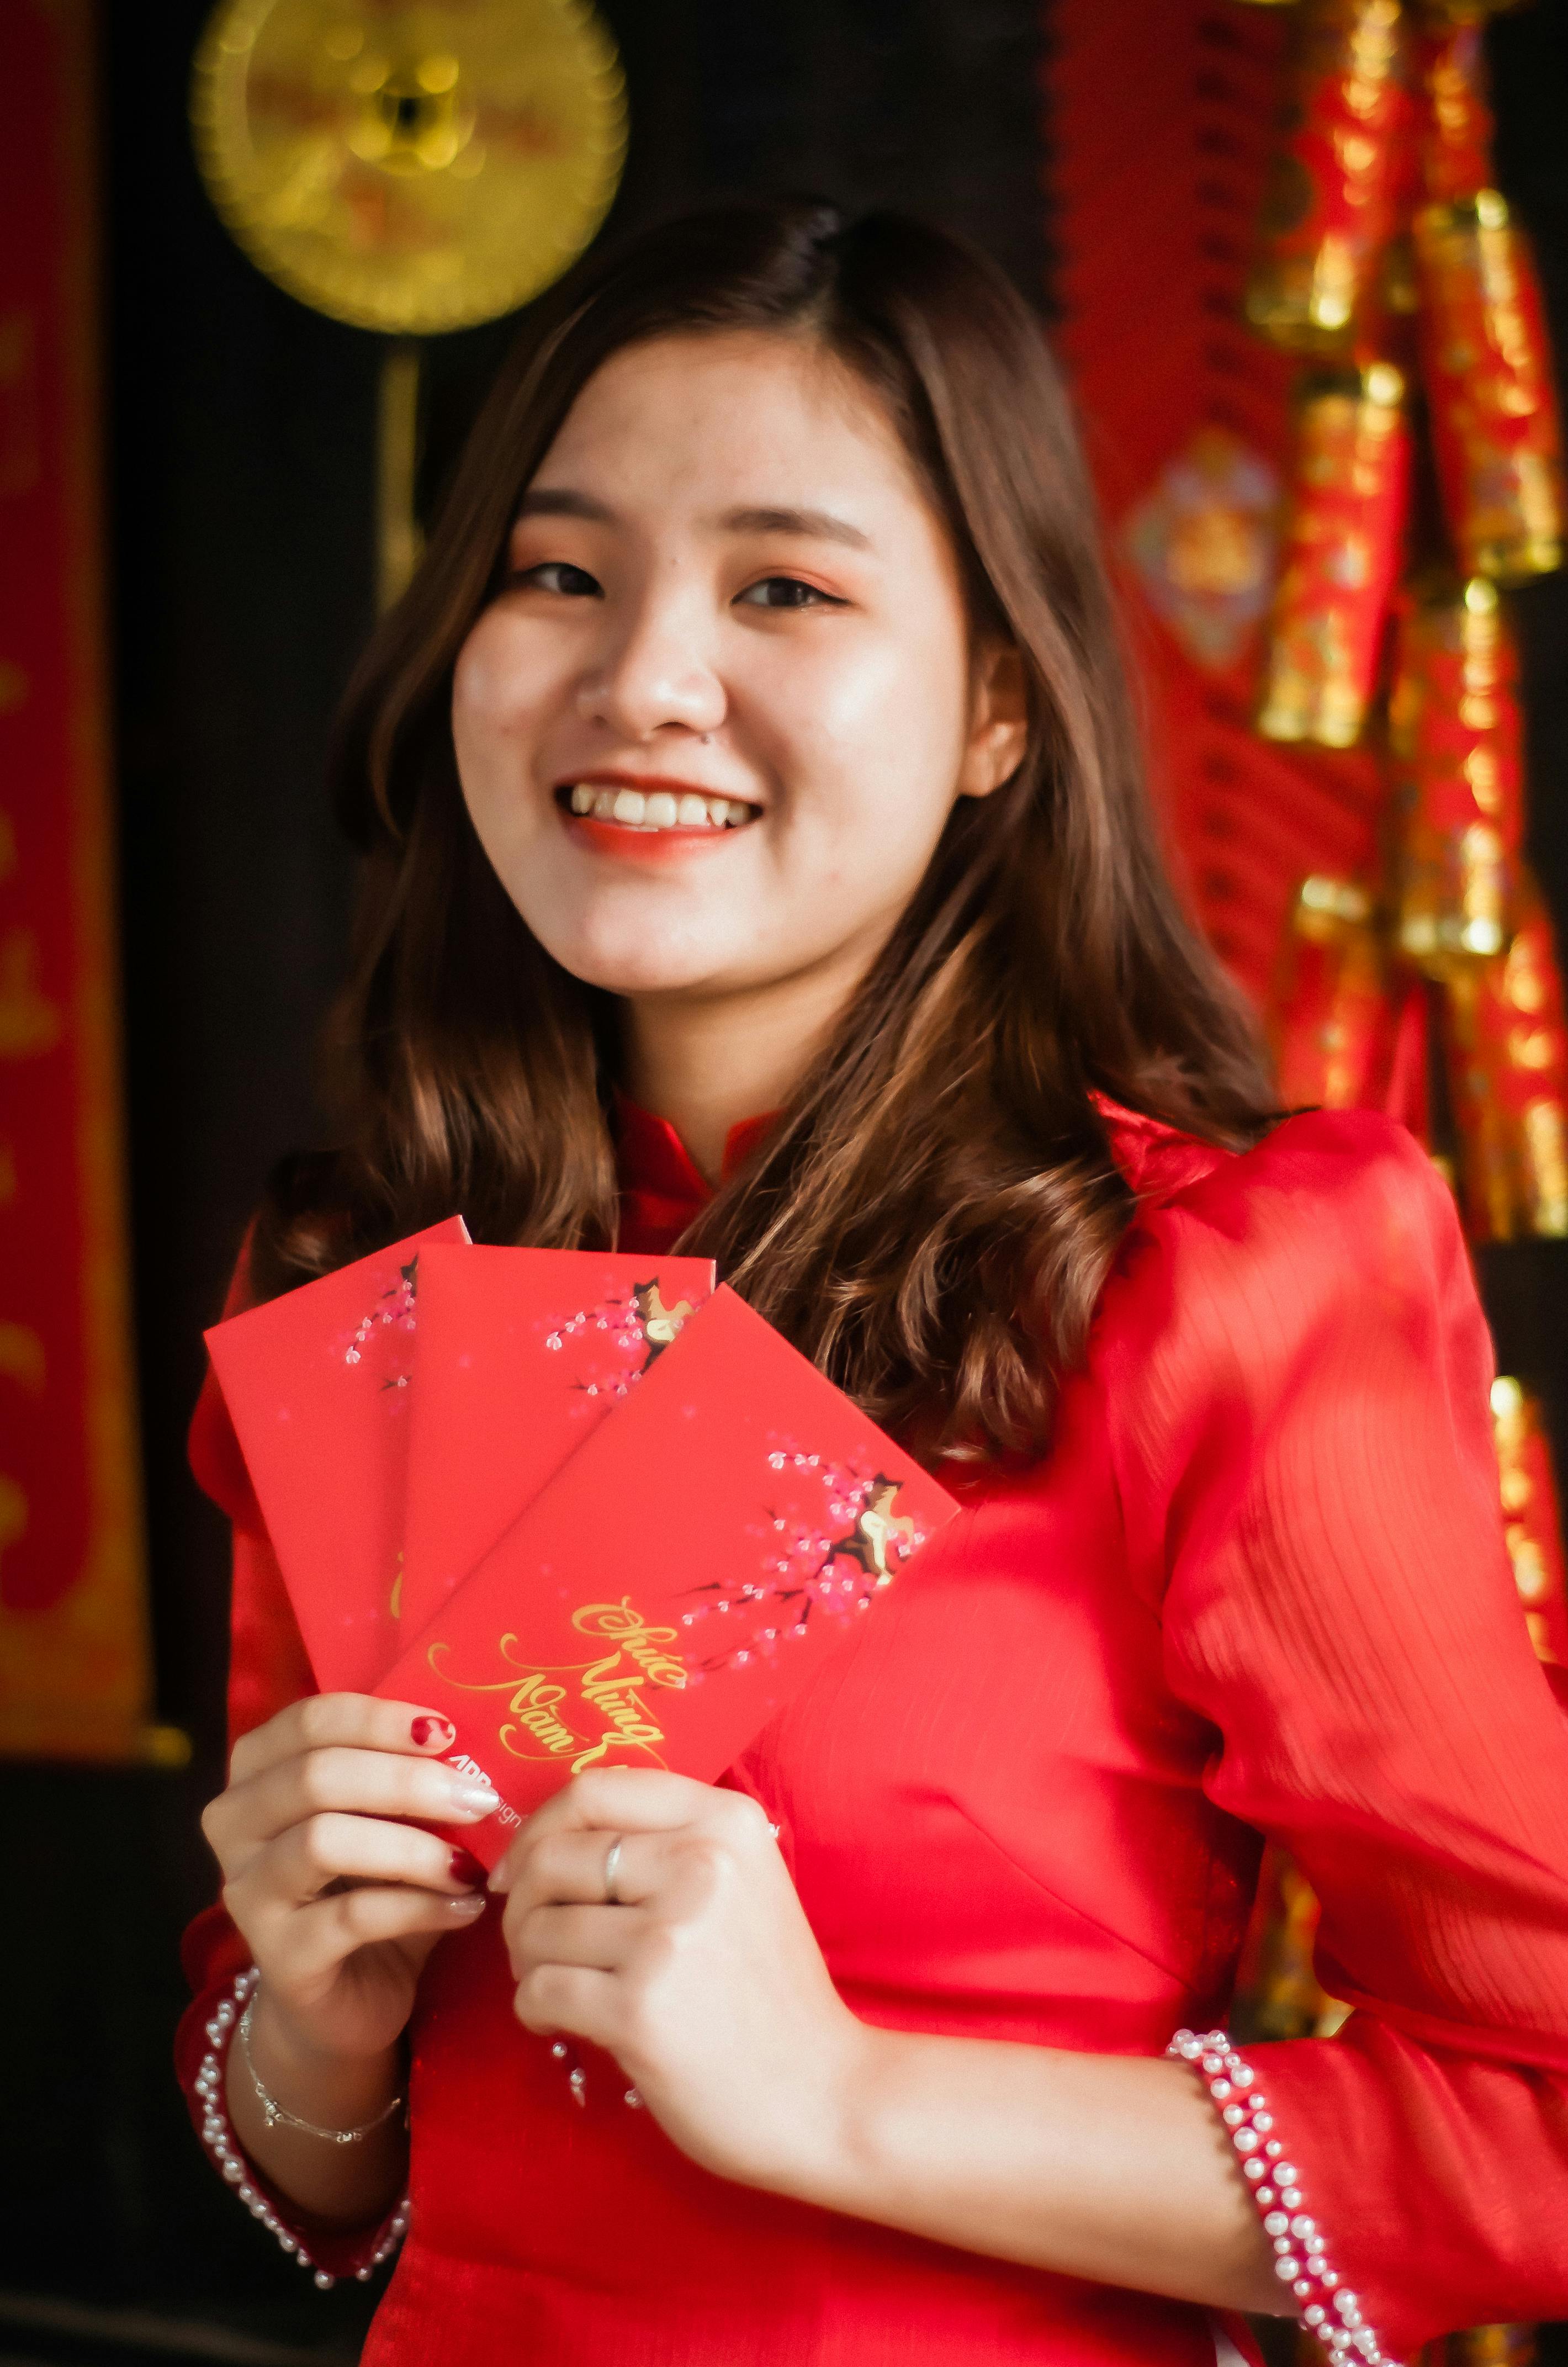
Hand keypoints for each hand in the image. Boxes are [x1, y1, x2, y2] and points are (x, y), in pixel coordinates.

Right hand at [202, 1693, 499, 2068]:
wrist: (348, 1998)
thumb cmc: (373, 1887)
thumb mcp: (390, 1821)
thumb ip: (415, 1777)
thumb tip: (482, 1739)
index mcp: (257, 1772)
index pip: (308, 1722)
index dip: (379, 1719)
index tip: (447, 1733)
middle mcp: (235, 1825)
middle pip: (315, 1776)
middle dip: (408, 1782)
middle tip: (478, 1799)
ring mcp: (247, 1893)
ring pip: (323, 1842)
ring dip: (413, 1848)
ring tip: (470, 1863)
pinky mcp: (279, 1956)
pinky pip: (352, 1917)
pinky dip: (420, 1907)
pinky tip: (465, 1908)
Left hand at [490, 1768, 872, 2197]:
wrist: (824, 2096)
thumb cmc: (770, 1994)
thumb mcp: (742, 1885)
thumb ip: (666, 1846)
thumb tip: (548, 1841)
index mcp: (725, 1822)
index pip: (595, 1789)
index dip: (538, 1827)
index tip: (519, 1868)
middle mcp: (700, 1864)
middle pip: (553, 1858)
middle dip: (522, 1904)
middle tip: (531, 1942)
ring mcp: (669, 1936)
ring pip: (538, 1927)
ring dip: (529, 1961)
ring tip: (559, 1986)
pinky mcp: (639, 2008)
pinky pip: (540, 1989)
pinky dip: (533, 2008)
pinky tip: (560, 2024)